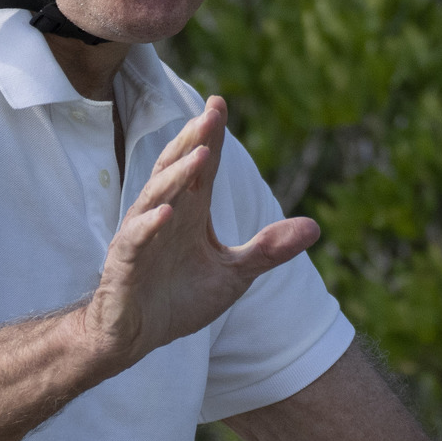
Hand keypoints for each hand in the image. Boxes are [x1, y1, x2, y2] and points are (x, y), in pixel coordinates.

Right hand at [84, 97, 320, 366]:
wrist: (136, 337)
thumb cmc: (179, 299)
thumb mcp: (234, 274)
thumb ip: (269, 249)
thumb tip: (315, 227)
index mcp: (190, 211)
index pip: (202, 167)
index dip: (211, 136)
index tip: (220, 103)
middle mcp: (165, 215)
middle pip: (177, 169)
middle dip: (194, 140)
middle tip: (212, 113)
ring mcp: (142, 236)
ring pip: (157, 196)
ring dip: (177, 176)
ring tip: (200, 155)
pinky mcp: (125, 263)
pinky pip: (136, 239)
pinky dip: (150, 225)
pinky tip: (167, 212)